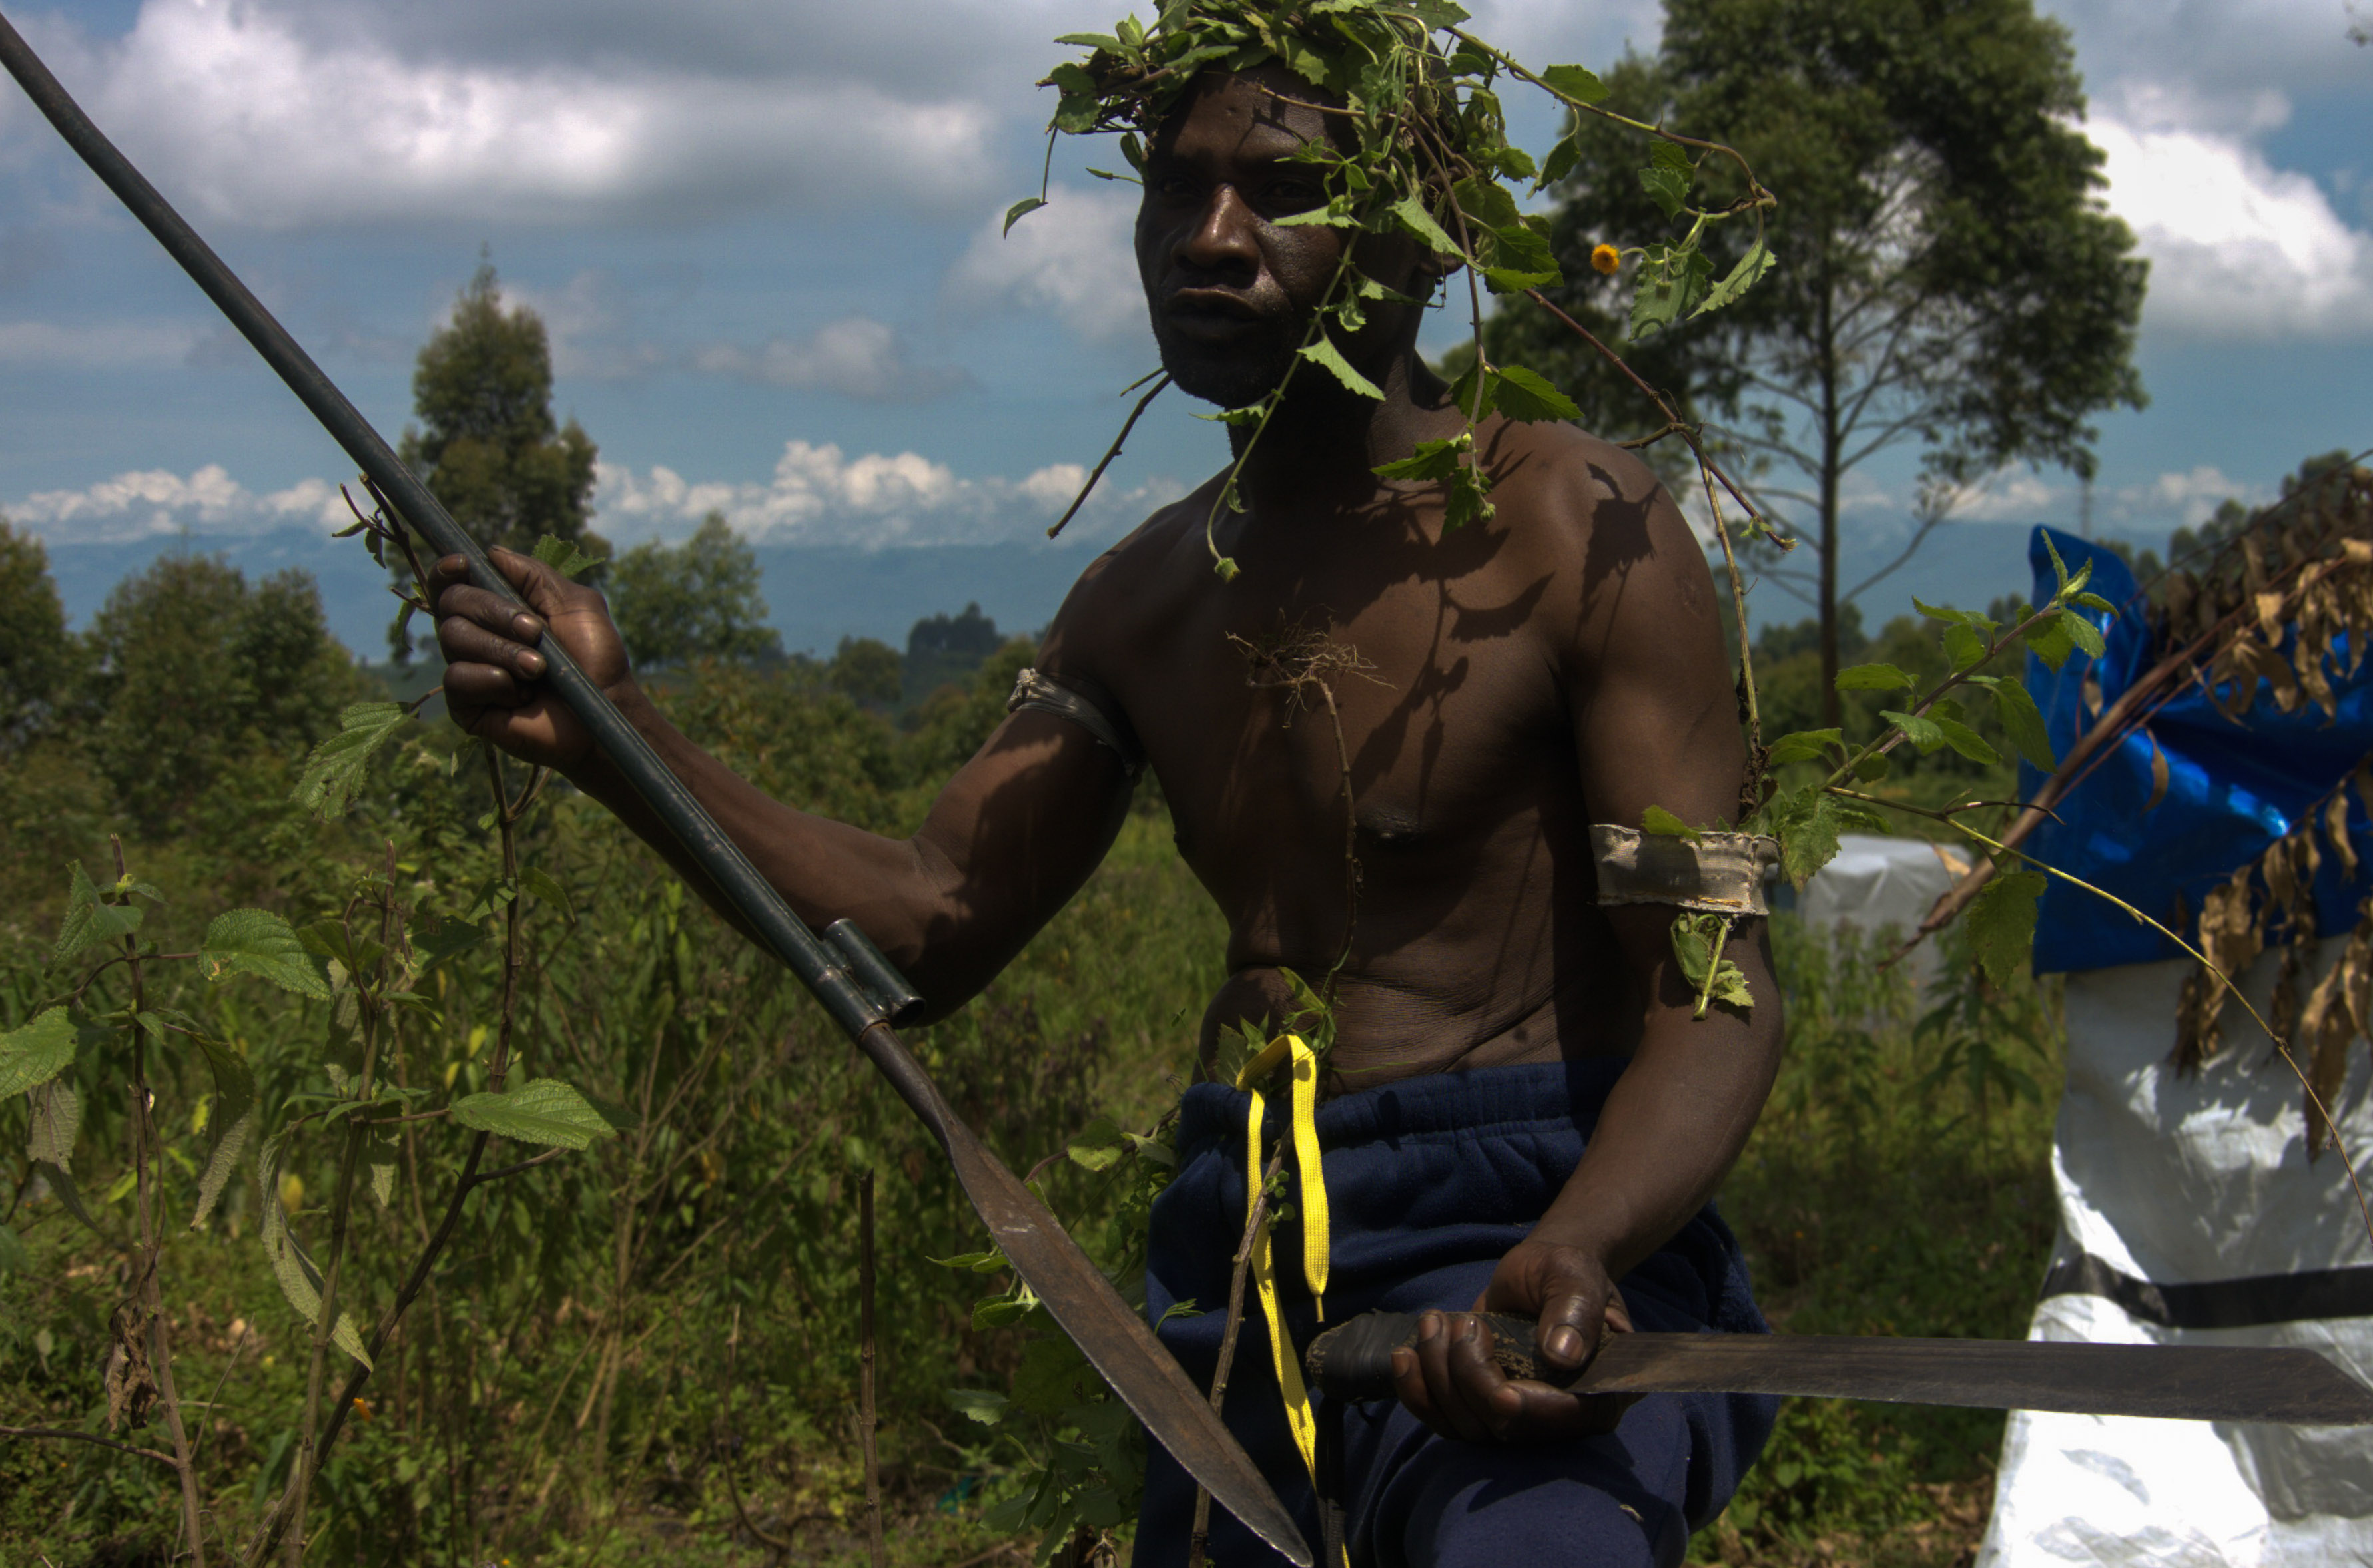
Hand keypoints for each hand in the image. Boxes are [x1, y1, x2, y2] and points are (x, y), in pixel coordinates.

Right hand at [431, 549, 633, 771]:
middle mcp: (476, 636)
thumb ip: (534, 576)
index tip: (460, 564)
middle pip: (450, 602)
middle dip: (495, 612)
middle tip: (536, 632)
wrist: (604, 711)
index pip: (452, 583)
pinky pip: (456, 679)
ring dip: (502, 650)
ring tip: (539, 670)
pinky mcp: (465, 706)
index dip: (446, 570)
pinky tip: (520, 696)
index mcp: (497, 610)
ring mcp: (468, 670)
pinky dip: (492, 681)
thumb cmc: (596, 659)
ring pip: (452, 637)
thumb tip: (489, 552)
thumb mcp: (575, 604)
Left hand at [1388, 1236, 1638, 1442]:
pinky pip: (1443, 1419)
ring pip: (1466, 1425)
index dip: (1526, 1410)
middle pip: (1504, 1426)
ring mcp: (1517, 1417)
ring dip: (1436, 1376)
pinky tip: (1405, 1355)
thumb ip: (1575, 1311)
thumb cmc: (1564, 1272)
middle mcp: (1559, 1416)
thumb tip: (1565, 1356)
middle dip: (1468, 1377)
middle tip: (1458, 1322)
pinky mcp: (1480, 1409)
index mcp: (1599, 1392)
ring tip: (1433, 1322)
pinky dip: (1417, 1391)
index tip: (1500, 1389)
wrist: (1537, 1273)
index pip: (1563, 1417)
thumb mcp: (1575, 1277)